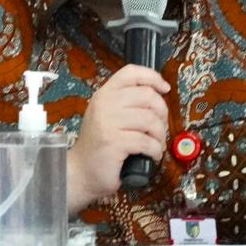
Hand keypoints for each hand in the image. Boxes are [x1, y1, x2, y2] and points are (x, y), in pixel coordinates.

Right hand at [67, 65, 169, 212]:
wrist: (81, 172)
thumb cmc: (100, 145)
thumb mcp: (108, 115)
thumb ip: (127, 102)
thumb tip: (159, 94)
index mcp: (104, 94)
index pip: (131, 72)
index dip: (153, 77)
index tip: (165, 89)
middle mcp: (104, 104)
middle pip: (147, 95)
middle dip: (162, 113)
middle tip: (160, 128)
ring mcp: (108, 123)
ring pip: (150, 119)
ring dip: (160, 134)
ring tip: (156, 144)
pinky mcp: (114, 143)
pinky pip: (146, 141)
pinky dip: (155, 150)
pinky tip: (152, 155)